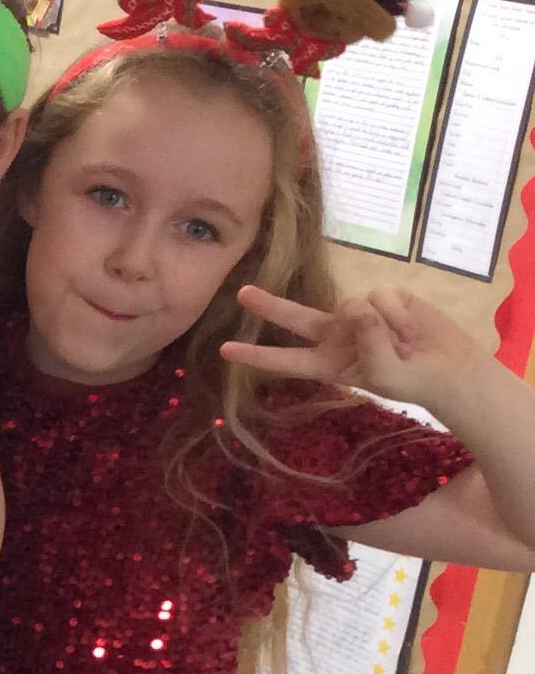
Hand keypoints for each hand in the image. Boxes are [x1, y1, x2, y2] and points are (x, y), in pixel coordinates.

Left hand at [226, 285, 486, 416]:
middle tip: (242, 294)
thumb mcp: (385, 373)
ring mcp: (358, 314)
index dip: (257, 355)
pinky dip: (398, 316)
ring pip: (353, 306)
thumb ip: (369, 342)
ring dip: (383, 328)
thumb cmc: (412, 379)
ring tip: (404, 347)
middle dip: (270, 306)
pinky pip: (381, 296)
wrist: (448, 368)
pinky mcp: (384, 296)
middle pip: (297, 318)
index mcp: (327, 363)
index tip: (226, 351)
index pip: (286, 360)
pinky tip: (412, 332)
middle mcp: (335, 336)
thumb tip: (359, 308)